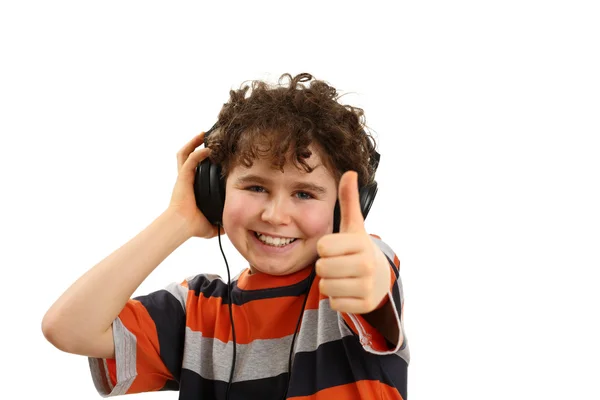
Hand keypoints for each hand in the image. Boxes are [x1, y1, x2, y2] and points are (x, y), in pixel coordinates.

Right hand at [168, 132, 225, 238]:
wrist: (182, 227)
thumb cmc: (193, 226)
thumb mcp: (213, 224)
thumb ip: (222, 222)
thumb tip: (232, 224)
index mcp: (191, 187)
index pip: (194, 168)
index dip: (200, 158)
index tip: (212, 151)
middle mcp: (186, 179)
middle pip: (186, 155)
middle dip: (194, 144)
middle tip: (205, 136)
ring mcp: (183, 177)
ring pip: (185, 153)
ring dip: (193, 142)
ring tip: (202, 134)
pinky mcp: (183, 178)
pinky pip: (189, 160)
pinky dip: (197, 152)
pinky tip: (207, 149)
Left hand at [316, 171, 389, 313]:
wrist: (380, 278)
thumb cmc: (357, 249)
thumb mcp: (353, 225)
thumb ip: (348, 200)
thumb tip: (349, 171)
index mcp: (360, 243)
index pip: (322, 247)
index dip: (325, 248)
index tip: (337, 248)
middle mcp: (366, 264)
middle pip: (321, 268)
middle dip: (325, 267)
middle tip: (339, 264)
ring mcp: (367, 286)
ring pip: (326, 287)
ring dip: (329, 283)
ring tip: (343, 277)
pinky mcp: (364, 304)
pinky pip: (333, 303)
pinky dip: (337, 299)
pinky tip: (348, 290)